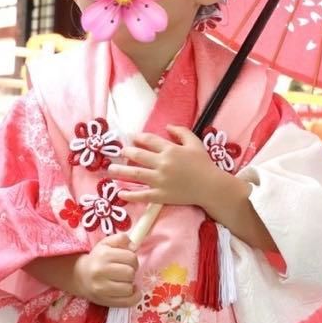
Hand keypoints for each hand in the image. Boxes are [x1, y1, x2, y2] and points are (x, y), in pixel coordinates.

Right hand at [73, 233, 140, 306]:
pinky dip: (134, 297)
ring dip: (130, 284)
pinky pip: (127, 302)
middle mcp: (101, 271)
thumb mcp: (106, 244)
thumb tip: (134, 246)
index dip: (133, 260)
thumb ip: (121, 239)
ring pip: (129, 288)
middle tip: (125, 272)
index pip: (131, 257)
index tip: (128, 262)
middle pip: (130, 273)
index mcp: (103, 255)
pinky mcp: (104, 301)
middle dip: (132, 272)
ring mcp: (102, 288)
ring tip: (123, 281)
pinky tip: (132, 291)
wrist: (80, 276)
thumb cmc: (97, 259)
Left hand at [107, 125, 225, 208]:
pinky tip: (120, 194)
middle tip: (120, 152)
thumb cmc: (204, 164)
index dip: (138, 138)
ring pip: (135, 174)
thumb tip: (167, 126)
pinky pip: (142, 195)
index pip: (149, 140)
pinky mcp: (161, 195)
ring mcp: (160, 180)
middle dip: (126, 153)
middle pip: (138, 156)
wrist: (211, 187)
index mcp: (170, 150)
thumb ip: (181, 132)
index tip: (131, 138)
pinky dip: (130, 195)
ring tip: (110, 170)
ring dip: (120, 172)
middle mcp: (162, 164)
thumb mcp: (195, 143)